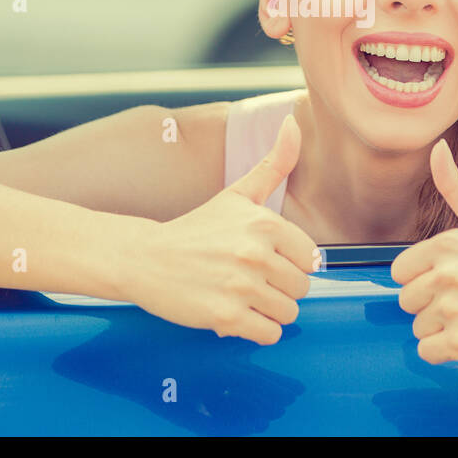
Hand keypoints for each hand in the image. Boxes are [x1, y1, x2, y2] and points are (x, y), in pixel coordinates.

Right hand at [119, 115, 318, 344]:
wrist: (146, 258)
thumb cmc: (197, 229)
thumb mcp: (238, 194)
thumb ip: (274, 163)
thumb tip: (294, 122)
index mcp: (265, 223)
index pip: (311, 259)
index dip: (289, 263)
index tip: (263, 259)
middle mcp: (255, 253)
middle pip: (302, 288)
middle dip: (279, 289)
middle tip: (247, 279)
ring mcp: (240, 286)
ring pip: (288, 313)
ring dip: (267, 311)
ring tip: (240, 295)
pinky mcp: (226, 318)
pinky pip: (269, 335)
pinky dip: (256, 331)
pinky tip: (234, 313)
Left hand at [391, 140, 457, 364]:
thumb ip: (455, 188)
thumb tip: (436, 148)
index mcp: (446, 244)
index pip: (399, 272)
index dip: (423, 280)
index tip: (454, 282)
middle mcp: (446, 274)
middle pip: (407, 302)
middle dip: (432, 307)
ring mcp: (453, 309)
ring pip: (418, 328)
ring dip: (444, 330)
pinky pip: (428, 352)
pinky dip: (449, 352)